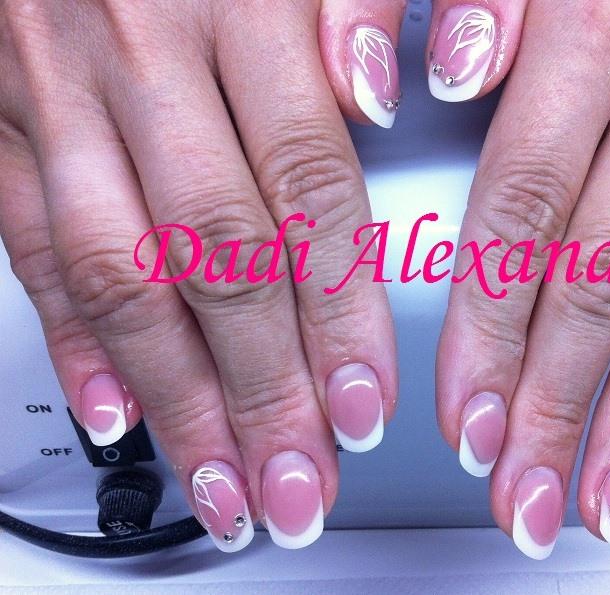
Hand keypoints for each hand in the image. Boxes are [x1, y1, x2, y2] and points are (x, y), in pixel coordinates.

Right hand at [0, 0, 405, 551]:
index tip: (365, 403)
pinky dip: (75, 340)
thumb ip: (353, 8)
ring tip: (227, 483)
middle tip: (302, 484)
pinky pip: (29, 244)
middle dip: (266, 389)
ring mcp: (56, 90)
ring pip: (124, 275)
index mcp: (238, 1)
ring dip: (180, 397)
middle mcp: (140, 52)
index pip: (308, 192)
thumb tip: (381, 98)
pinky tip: (121, 414)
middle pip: (218, 258)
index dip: (340, 312)